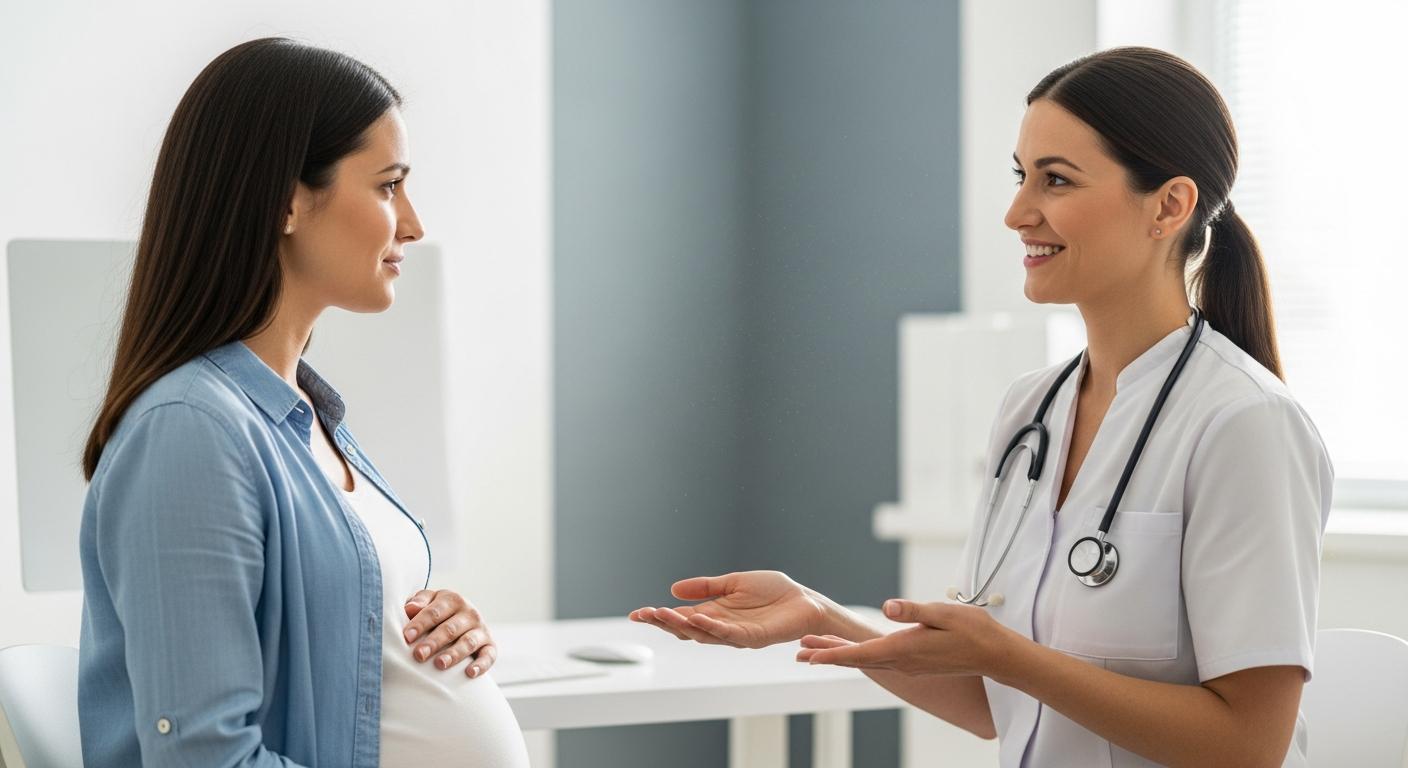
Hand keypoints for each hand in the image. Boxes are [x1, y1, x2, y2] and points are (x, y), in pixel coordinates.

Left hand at [403, 589, 496, 677]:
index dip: (420, 624)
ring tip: (440, 664)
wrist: (463, 619)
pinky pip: (489, 655)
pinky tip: (469, 673)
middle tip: (419, 655)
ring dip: (454, 654)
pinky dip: (481, 665)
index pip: (435, 612)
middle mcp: (470, 613)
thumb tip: (410, 608)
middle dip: (434, 642)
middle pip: (450, 629)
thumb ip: (419, 602)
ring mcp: (481, 630)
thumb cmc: (438, 612)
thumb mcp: (429, 602)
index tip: (407, 636)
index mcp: (452, 600)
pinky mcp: (490, 645)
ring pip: (468, 642)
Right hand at [628, 570, 832, 648]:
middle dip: (664, 623)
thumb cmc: (773, 591)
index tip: (637, 613)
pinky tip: (697, 618)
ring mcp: (735, 635)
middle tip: (645, 615)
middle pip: (686, 629)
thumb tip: (673, 589)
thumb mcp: (732, 582)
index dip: (660, 617)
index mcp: (714, 613)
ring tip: (663, 614)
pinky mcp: (752, 638)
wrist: (803, 600)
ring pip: (702, 634)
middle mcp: (721, 627)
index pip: (681, 618)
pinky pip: (728, 635)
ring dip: (682, 625)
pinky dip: (711, 628)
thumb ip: (705, 587)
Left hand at [797, 599, 1012, 676]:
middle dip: (828, 654)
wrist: (996, 654)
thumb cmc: (973, 630)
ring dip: (841, 655)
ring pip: (867, 660)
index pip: (861, 653)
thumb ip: (913, 610)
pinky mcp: (915, 663)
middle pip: (857, 659)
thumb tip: (886, 606)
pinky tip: (854, 651)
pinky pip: (880, 660)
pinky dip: (860, 655)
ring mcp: (909, 665)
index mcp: (905, 649)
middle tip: (800, 650)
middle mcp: (903, 661)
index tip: (811, 654)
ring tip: (817, 649)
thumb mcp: (943, 612)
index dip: (834, 653)